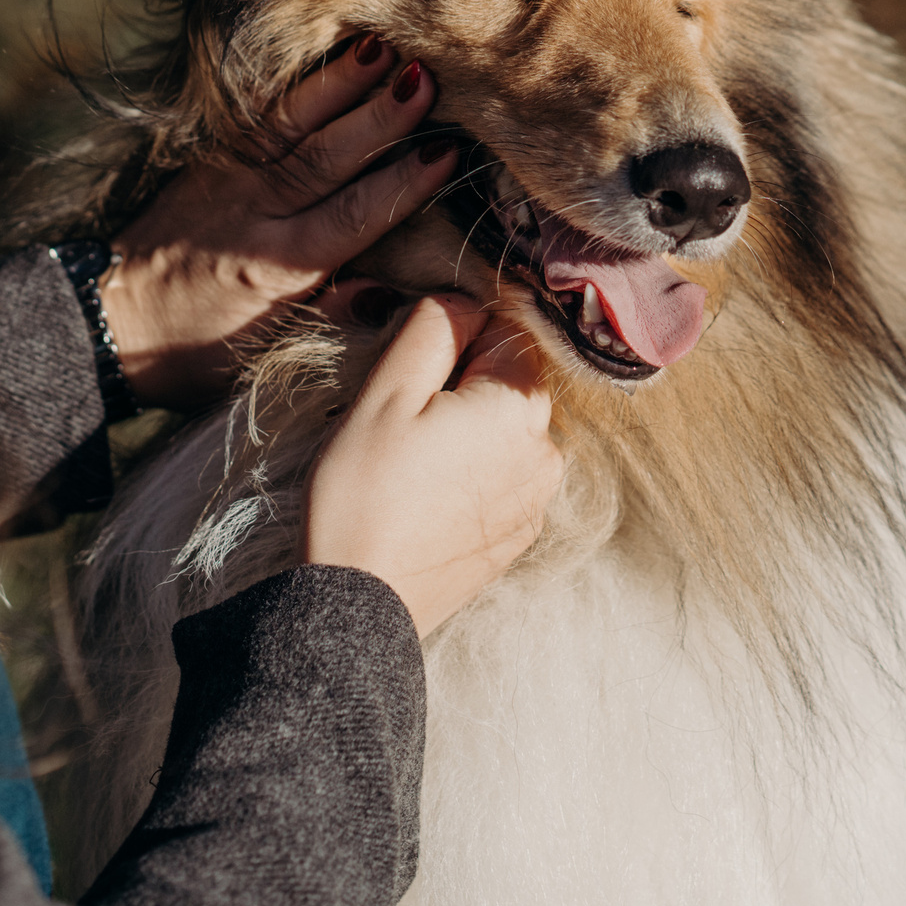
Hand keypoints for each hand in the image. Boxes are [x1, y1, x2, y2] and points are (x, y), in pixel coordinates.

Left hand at [103, 36, 456, 403]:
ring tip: (381, 47)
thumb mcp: (264, 353)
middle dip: (379, 117)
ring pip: (291, 123)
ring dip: (339, 84)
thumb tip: (391, 294)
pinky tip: (326, 53)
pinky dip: (293, 81)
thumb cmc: (197, 348)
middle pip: (326, 157)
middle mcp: (255, 214)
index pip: (352, 216)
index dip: (401, 183)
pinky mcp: (210, 159)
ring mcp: (229, 178)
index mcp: (278, 267)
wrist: (109, 321)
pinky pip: (256, 113)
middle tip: (426, 80)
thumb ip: (329, 318)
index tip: (444, 152)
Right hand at [304, 295, 562, 636]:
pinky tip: (426, 500)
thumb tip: (465, 301)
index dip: (454, 343)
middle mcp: (546, 452)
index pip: (506, 333)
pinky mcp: (517, 537)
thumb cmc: (366, 493)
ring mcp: (536, 501)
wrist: (359, 605)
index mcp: (521, 408)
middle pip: (509, 384)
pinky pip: (502, 480)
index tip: (413, 377)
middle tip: (404, 423)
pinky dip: (471, 477)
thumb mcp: (386, 392)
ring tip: (413, 466)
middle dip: (462, 388)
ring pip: (505, 433)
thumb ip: (433, 328)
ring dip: (468, 433)